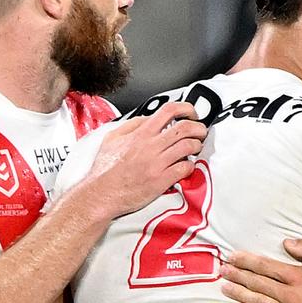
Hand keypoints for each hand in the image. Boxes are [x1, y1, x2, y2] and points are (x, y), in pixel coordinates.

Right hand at [83, 101, 206, 217]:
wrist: (101, 195)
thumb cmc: (105, 170)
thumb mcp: (112, 138)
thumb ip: (132, 125)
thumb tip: (150, 118)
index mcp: (141, 134)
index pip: (169, 110)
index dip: (186, 108)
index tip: (192, 113)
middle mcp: (151, 146)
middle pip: (185, 128)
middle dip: (199, 127)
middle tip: (200, 132)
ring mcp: (158, 163)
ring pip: (189, 146)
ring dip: (197, 146)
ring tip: (195, 148)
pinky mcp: (162, 180)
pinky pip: (185, 168)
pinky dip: (191, 165)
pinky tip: (187, 166)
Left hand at [220, 238, 301, 302]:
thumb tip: (286, 242)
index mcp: (298, 277)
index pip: (267, 267)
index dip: (248, 261)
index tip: (234, 256)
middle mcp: (291, 295)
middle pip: (258, 283)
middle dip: (238, 275)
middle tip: (223, 269)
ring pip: (258, 301)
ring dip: (239, 292)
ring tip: (225, 286)